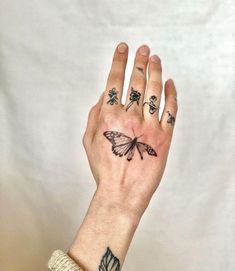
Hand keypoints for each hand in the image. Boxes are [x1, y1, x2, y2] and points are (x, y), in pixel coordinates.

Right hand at [83, 43, 177, 219]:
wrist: (122, 191)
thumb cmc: (104, 167)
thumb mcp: (89, 140)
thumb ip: (95, 114)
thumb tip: (104, 95)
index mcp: (109, 115)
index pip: (115, 80)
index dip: (119, 62)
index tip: (123, 49)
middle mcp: (130, 116)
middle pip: (137, 81)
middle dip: (140, 62)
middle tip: (144, 49)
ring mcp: (149, 125)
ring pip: (155, 91)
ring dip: (156, 71)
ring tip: (156, 59)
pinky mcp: (164, 136)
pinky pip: (171, 110)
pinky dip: (172, 94)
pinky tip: (170, 83)